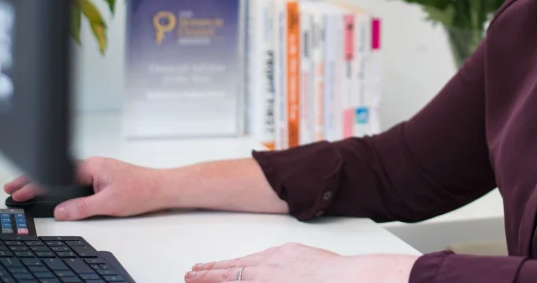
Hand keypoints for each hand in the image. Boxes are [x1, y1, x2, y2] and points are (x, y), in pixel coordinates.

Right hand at [3, 156, 168, 219]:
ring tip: (29, 192)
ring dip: (48, 184)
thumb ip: (82, 207)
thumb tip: (61, 211)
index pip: (56, 173)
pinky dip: (62, 187)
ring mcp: (98, 172)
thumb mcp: (108, 203)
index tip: (18, 190)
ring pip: (66, 177)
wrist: (163, 188)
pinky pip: (77, 182)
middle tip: (14, 189)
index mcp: (92, 166)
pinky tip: (55, 193)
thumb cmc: (142, 189)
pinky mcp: (102, 179)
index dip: (34, 182)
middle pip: (58, 173)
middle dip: (35, 181)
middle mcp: (94, 166)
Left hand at [186, 243, 416, 282]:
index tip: (208, 267)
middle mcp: (269, 267)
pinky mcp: (270, 281)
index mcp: (279, 256)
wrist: (346, 276)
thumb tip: (283, 270)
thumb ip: (288, 263)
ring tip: (192, 278)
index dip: (223, 266)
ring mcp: (267, 278)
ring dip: (210, 280)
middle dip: (208, 273)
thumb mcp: (306, 258)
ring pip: (231, 279)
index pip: (244, 261)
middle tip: (190, 274)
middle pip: (231, 269)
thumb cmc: (333, 273)